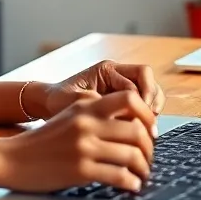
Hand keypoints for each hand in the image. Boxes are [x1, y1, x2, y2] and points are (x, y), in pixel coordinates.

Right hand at [0, 92, 156, 192]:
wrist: (10, 159)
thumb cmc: (41, 142)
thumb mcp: (68, 118)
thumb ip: (95, 116)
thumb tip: (130, 125)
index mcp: (86, 107)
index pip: (130, 99)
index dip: (147, 115)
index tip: (150, 131)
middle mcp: (88, 124)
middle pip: (137, 131)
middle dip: (149, 148)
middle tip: (148, 158)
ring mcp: (84, 147)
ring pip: (132, 155)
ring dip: (143, 168)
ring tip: (142, 175)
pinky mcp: (81, 170)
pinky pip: (119, 176)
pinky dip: (131, 183)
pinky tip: (131, 186)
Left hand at [36, 60, 165, 120]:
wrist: (48, 105)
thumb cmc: (58, 100)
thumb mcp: (75, 102)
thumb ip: (99, 104)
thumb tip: (122, 113)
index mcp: (107, 70)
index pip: (138, 77)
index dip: (143, 97)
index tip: (141, 116)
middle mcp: (117, 75)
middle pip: (148, 80)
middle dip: (152, 100)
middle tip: (150, 121)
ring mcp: (120, 86)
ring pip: (149, 91)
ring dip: (151, 108)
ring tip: (148, 126)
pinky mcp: (120, 100)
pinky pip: (141, 103)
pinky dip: (144, 115)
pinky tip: (140, 129)